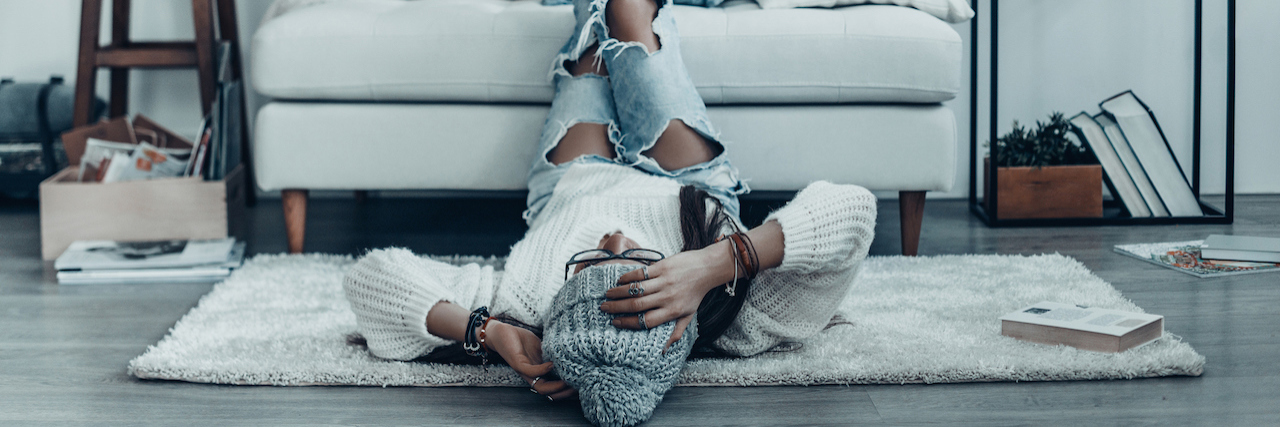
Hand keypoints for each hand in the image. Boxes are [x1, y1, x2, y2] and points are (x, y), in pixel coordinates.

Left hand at [484, 321, 577, 400]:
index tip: (582, 385)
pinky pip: (531, 372)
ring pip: (541, 387)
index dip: (567, 390)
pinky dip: (543, 370)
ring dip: (556, 387)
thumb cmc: (521, 340)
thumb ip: (553, 353)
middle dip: (565, 392)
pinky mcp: (518, 363)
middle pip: (549, 393)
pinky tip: (552, 364)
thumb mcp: (542, 347)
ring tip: (568, 380)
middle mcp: (533, 375)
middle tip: (578, 386)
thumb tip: (571, 353)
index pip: (554, 387)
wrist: (501, 332)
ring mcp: (525, 371)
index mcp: (539, 372)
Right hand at [599, 243, 734, 349]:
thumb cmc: (696, 293)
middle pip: (637, 305)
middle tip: (604, 308)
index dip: (629, 323)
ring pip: (636, 289)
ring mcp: (664, 281)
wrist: (707, 269)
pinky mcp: (662, 267)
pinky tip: (619, 281)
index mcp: (672, 311)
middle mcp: (667, 297)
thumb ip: (676, 332)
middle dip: (617, 308)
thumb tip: (664, 350)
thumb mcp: (689, 316)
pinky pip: (641, 273)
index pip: (646, 321)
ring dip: (619, 292)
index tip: (616, 323)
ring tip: (607, 295)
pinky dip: (628, 277)